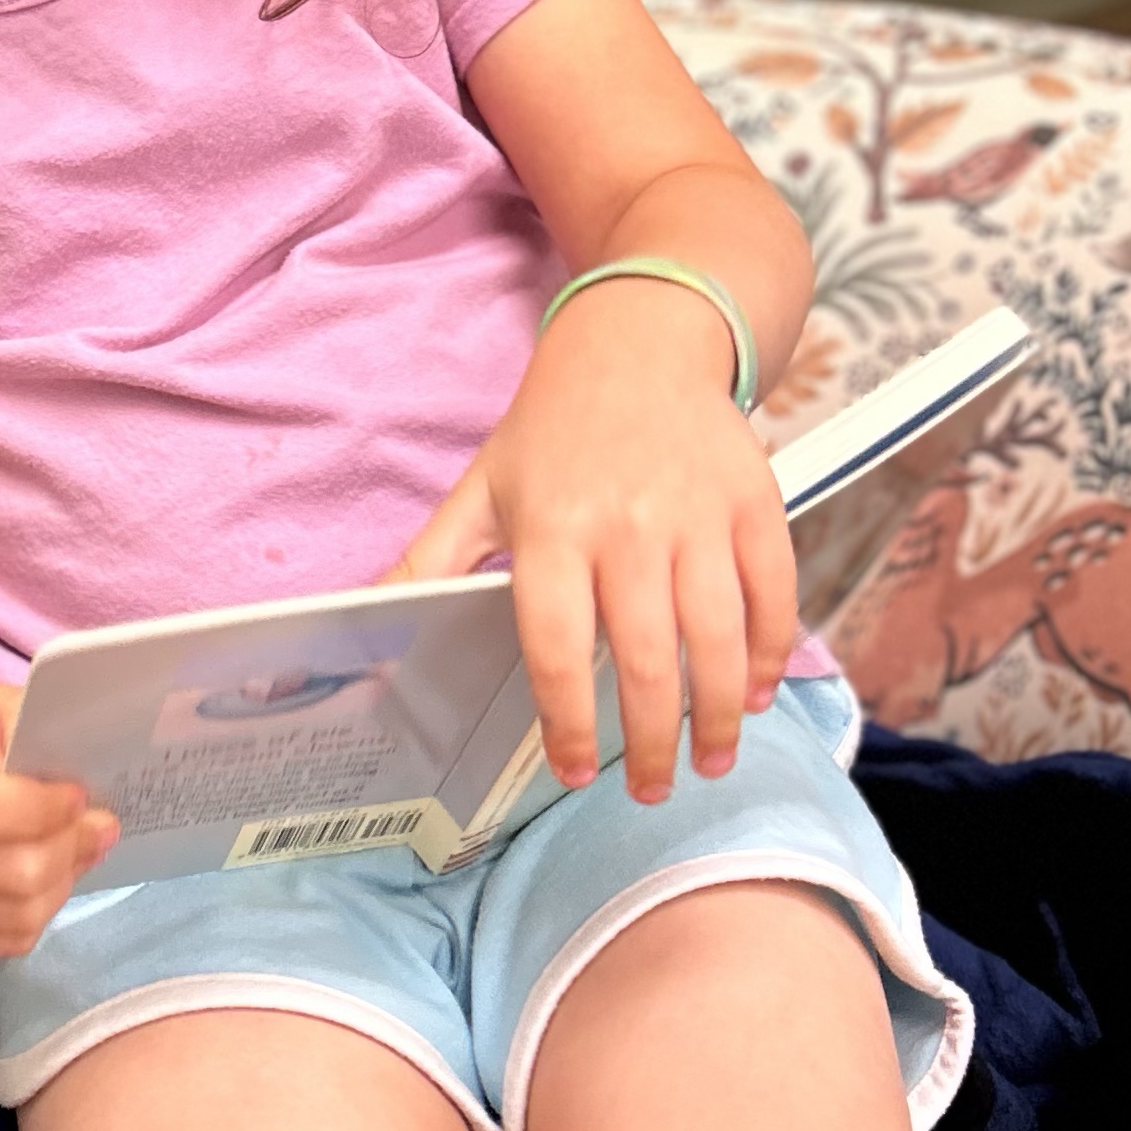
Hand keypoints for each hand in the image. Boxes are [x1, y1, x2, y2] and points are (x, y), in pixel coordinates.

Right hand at [0, 679, 117, 958]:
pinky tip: (41, 882)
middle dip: (71, 850)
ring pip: (19, 916)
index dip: (45, 813)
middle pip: (16, 874)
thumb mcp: (7, 708)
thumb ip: (51, 739)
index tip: (78, 794)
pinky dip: (36, 915)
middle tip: (96, 826)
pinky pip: (3, 941)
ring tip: (69, 853)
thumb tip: (94, 792)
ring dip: (61, 886)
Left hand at [390, 280, 797, 803]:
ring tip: (708, 761)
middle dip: (649, 740)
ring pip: (716, 635)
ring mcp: (698, 514)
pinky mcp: (755, 501)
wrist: (641, 340)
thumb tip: (360, 617)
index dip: (566, 723)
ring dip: (716, 713)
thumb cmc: (553, 428)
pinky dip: (766, 652)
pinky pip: (771, 593)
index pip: (555, 646)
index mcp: (552, 529)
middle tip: (652, 790)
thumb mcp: (482, 487)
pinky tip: (750, 694)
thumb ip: (429, 561)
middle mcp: (628, 526)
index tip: (574, 773)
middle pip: (644, 658)